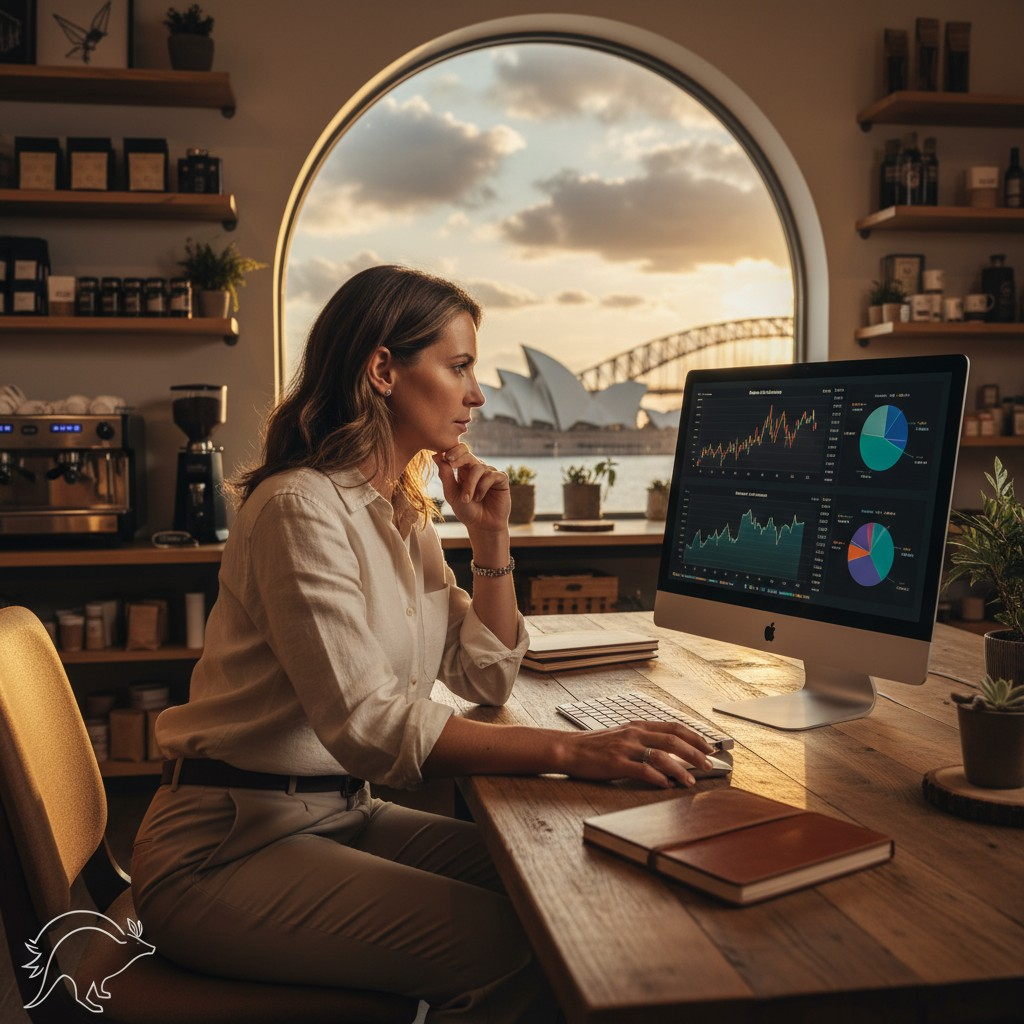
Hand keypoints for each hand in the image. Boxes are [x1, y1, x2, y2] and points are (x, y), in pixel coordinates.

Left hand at [433, 444, 509, 531]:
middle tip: (451, 463)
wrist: (481, 526)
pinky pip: (491, 475)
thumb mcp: (452, 493)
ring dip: (470, 484)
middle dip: (459, 458)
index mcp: (464, 470)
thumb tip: (435, 455)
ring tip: (467, 499)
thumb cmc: (466, 510)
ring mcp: (490, 473)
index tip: (445, 457)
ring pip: (478, 468)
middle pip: (468, 454)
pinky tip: (480, 498)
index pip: (460, 451)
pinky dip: (483, 487)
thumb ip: (445, 475)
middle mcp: (477, 468)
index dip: (453, 451)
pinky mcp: (501, 479)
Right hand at [559, 721, 717, 788]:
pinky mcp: (617, 763)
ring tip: (691, 781)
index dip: (694, 736)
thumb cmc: (594, 745)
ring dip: (680, 769)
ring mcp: (626, 748)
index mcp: (637, 726)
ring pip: (662, 755)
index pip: (673, 727)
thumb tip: (667, 755)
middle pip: (673, 739)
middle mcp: (634, 734)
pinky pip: (643, 771)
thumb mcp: (621, 736)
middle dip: (694, 753)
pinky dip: (658, 779)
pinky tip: (666, 785)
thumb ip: (642, 741)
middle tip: (708, 764)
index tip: (709, 747)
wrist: (568, 749)